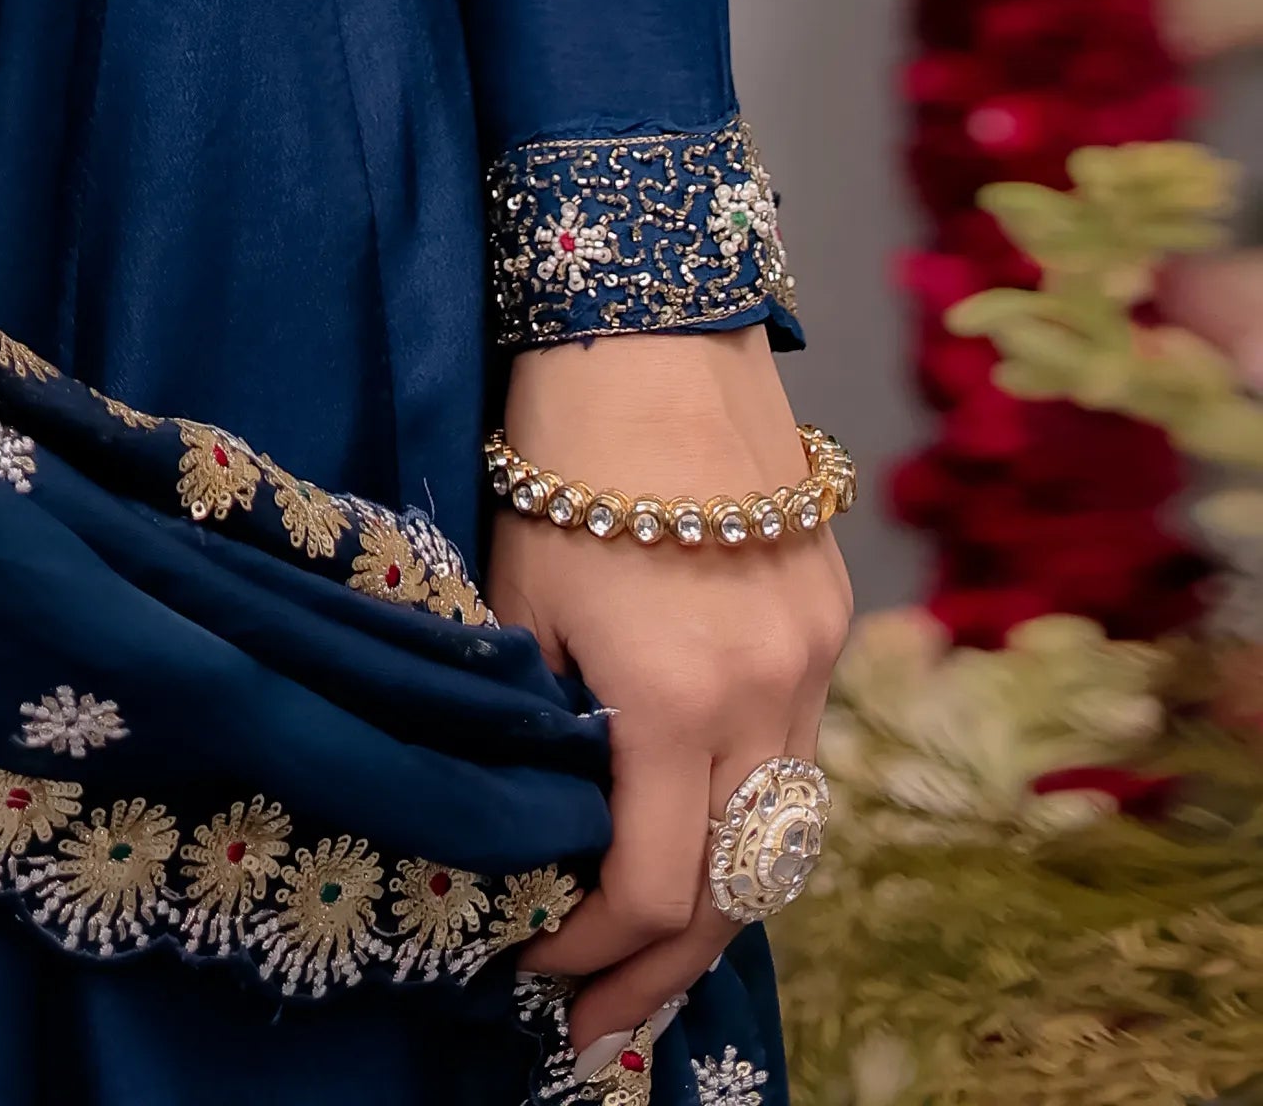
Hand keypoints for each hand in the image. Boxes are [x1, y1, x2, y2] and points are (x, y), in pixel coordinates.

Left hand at [487, 328, 851, 1065]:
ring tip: (651, 963)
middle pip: (734, 889)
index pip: (650, 885)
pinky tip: (703, 840)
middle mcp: (768, 697)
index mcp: (678, 699)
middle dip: (662, 972)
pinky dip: (753, 816)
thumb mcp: (522, 594)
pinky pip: (802, 758)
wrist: (656, 329)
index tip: (530, 965)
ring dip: (720, 905)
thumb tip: (539, 818)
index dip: (588, 947)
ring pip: (784, 834)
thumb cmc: (560, 452)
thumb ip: (544, 715)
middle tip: (598, 1026)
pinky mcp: (833, 623)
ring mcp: (815, 662)